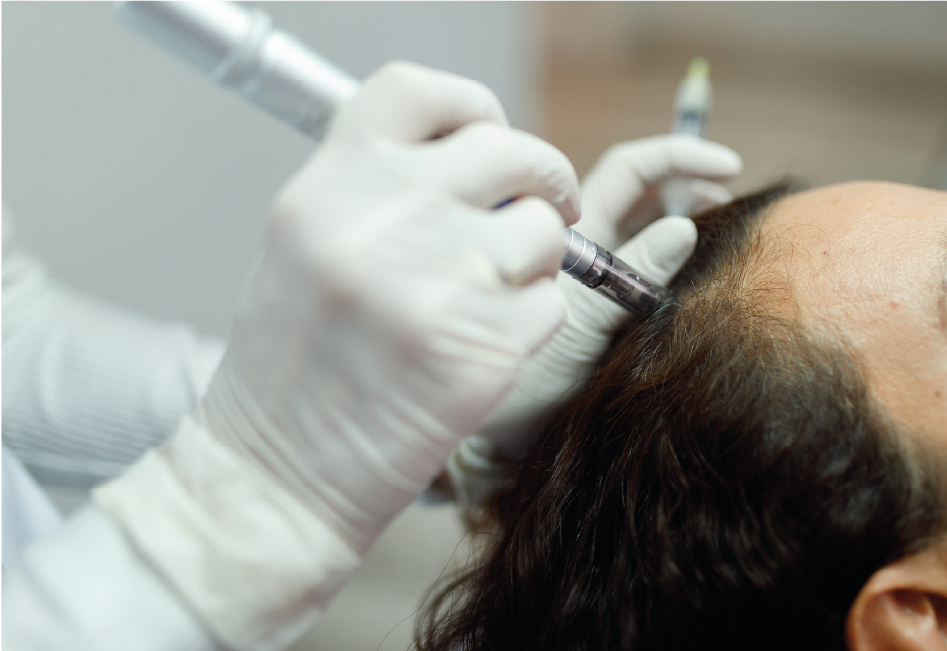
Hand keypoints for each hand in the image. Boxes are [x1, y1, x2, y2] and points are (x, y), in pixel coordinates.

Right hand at [198, 61, 579, 552]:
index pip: (418, 93)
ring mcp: (437, 286)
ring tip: (494, 296)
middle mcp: (383, 222)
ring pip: (543, 230)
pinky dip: (533, 322)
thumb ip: (379, 190)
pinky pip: (551, 303)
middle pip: (507, 149)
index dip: (470, 105)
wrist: (275, 475)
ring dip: (536, 259)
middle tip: (547, 202)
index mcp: (328, 188)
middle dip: (542, 174)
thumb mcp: (306, 246)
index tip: (491, 132)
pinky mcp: (483, 350)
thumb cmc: (291, 365)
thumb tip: (477, 162)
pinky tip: (488, 347)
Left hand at [474, 134, 741, 459]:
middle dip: (697, 188)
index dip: (678, 158)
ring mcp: (613, 280)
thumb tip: (685, 227)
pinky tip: (714, 282)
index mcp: (577, 234)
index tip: (728, 165)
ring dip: (700, 227)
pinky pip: (669, 276)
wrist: (511, 437)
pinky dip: (696, 269)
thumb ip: (632, 273)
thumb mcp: (582, 320)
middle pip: (653, 193)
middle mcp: (596, 248)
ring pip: (664, 231)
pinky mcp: (629, 313)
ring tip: (728, 246)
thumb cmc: (528, 379)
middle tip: (732, 209)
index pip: (630, 170)